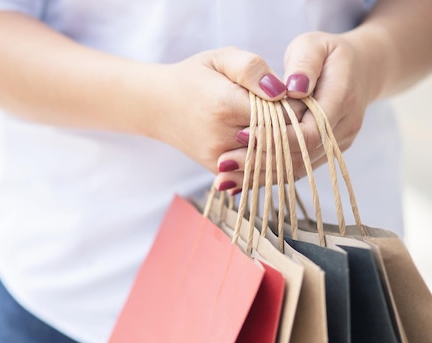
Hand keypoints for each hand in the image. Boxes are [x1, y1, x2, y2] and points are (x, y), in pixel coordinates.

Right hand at [139, 47, 286, 173]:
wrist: (157, 106)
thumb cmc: (194, 77)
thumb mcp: (221, 59)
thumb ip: (252, 68)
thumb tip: (280, 90)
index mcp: (224, 105)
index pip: (281, 114)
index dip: (295, 106)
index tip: (294, 96)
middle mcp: (221, 137)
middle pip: (278, 140)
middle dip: (293, 129)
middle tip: (292, 113)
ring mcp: (218, 159)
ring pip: (269, 161)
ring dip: (284, 148)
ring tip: (280, 128)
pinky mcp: (216, 171)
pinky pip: (254, 173)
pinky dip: (269, 162)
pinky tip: (268, 145)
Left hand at [213, 30, 386, 190]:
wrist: (359, 70)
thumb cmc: (326, 53)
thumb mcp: (314, 45)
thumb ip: (303, 64)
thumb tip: (293, 88)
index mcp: (343, 98)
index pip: (309, 130)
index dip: (275, 135)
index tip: (241, 134)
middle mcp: (344, 128)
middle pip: (301, 155)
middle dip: (261, 159)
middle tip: (225, 162)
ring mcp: (337, 145)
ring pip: (298, 167)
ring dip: (261, 173)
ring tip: (226, 176)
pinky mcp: (326, 153)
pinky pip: (296, 168)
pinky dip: (268, 174)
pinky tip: (240, 180)